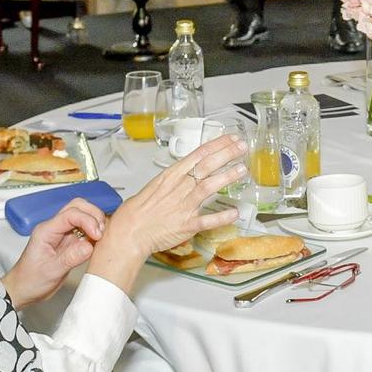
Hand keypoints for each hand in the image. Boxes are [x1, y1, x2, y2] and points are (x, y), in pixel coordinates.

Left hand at [2, 198, 107, 307]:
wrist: (23, 290)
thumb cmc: (30, 280)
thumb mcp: (51, 271)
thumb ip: (71, 258)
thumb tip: (89, 246)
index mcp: (46, 231)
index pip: (71, 214)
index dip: (88, 221)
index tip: (97, 235)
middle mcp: (55, 229)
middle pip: (78, 207)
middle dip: (93, 215)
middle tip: (101, 233)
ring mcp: (62, 234)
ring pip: (83, 215)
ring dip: (95, 223)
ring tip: (100, 239)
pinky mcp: (70, 242)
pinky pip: (85, 230)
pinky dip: (94, 233)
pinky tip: (97, 244)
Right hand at [86, 136, 246, 293]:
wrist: (129, 232)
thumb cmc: (137, 211)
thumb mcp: (155, 186)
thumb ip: (174, 180)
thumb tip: (189, 175)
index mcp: (171, 176)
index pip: (198, 155)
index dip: (217, 145)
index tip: (231, 139)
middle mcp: (179, 187)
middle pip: (206, 166)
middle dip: (226, 154)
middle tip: (242, 147)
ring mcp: (184, 206)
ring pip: (208, 187)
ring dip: (227, 177)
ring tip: (242, 170)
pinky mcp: (187, 225)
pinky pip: (208, 220)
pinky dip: (222, 217)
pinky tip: (235, 212)